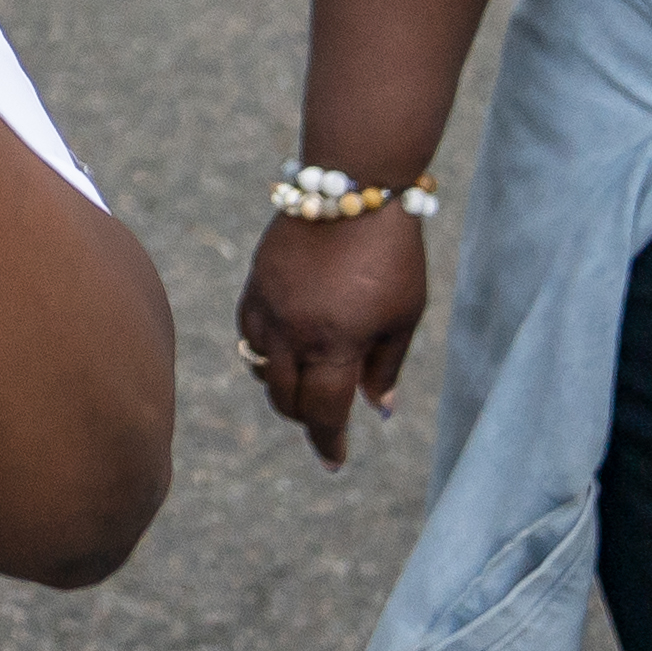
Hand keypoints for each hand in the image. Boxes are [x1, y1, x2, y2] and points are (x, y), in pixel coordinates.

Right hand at [240, 208, 429, 466]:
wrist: (351, 187)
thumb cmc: (390, 254)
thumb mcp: (404, 316)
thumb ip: (386, 366)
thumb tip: (377, 409)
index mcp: (336, 344)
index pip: (324, 413)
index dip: (329, 443)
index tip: (335, 463)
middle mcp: (294, 332)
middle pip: (288, 400)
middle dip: (308, 420)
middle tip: (327, 426)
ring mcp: (268, 308)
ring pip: (262, 372)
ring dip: (284, 389)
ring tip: (308, 388)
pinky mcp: (255, 285)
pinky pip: (248, 337)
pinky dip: (264, 355)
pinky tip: (286, 352)